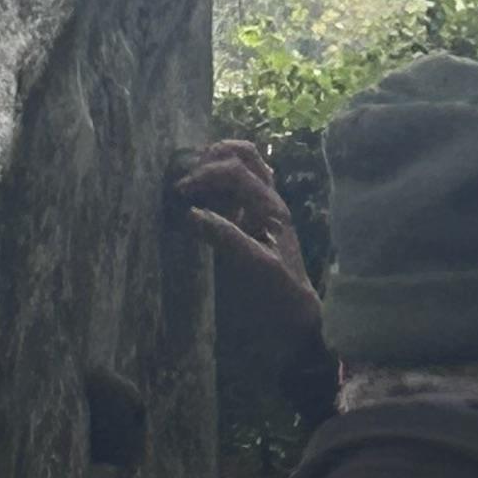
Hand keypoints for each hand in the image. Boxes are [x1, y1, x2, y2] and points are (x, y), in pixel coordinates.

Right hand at [176, 139, 320, 344]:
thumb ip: (226, 237)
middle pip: (244, 154)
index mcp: (271, 206)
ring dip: (217, 164)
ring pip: (243, 165)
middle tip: (189, 178)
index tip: (181, 192)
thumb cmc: (279, 295)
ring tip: (194, 181)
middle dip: (213, 157)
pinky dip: (218, 182)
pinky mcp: (253, 221)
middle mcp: (269, 200)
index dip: (205, 174)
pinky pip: (237, 187)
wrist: (296, 322)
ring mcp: (262, 209)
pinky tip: (202, 197)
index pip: (236, 170)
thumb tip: (190, 212)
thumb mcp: (255, 267)